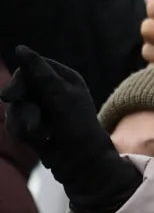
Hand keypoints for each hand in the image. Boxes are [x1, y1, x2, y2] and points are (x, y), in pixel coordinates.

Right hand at [1, 47, 141, 212]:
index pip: (31, 67)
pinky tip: (38, 141)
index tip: (12, 96)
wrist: (82, 164)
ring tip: (42, 135)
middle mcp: (52, 89)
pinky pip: (12, 121)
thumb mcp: (59, 97)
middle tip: (34, 126)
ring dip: (23, 123)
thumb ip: (38, 73)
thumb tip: (20, 48)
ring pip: (13, 106)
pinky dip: (20, 132)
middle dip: (23, 108)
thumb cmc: (78, 128)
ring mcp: (42, 106)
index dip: (20, 82)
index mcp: (64, 78)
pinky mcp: (33, 123)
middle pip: (18, 87)